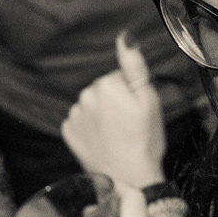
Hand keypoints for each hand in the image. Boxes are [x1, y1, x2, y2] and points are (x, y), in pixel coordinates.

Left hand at [61, 32, 166, 188]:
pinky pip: (81, 121)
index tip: (136, 112)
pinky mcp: (68, 133)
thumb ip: (134, 66)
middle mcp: (84, 96)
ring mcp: (74, 116)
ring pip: (92, 105)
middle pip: (103, 90)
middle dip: (115, 102)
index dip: (132, 94)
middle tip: (129, 125)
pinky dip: (90, 128)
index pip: (120, 78)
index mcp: (105, 85)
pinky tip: (103, 140)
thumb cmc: (144, 141)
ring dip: (102, 115)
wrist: (128, 179)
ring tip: (117, 135)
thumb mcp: (149, 101)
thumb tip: (123, 36)